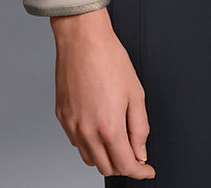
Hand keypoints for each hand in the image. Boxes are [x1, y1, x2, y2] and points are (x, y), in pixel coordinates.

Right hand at [51, 6, 154, 178]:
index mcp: (108, 127)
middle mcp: (87, 131)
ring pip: (90, 158)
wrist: (82, 39)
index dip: (140, 171)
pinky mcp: (62, 117)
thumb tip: (140, 151)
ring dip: (106, 156)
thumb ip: (139, 127)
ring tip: (118, 137)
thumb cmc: (109, 58)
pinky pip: (77, 142)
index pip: (126, 165)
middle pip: (107, 167)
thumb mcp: (135, 93)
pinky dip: (90, 143)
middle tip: (135, 151)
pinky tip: (100, 125)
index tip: (147, 170)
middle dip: (124, 165)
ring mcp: (72, 126)